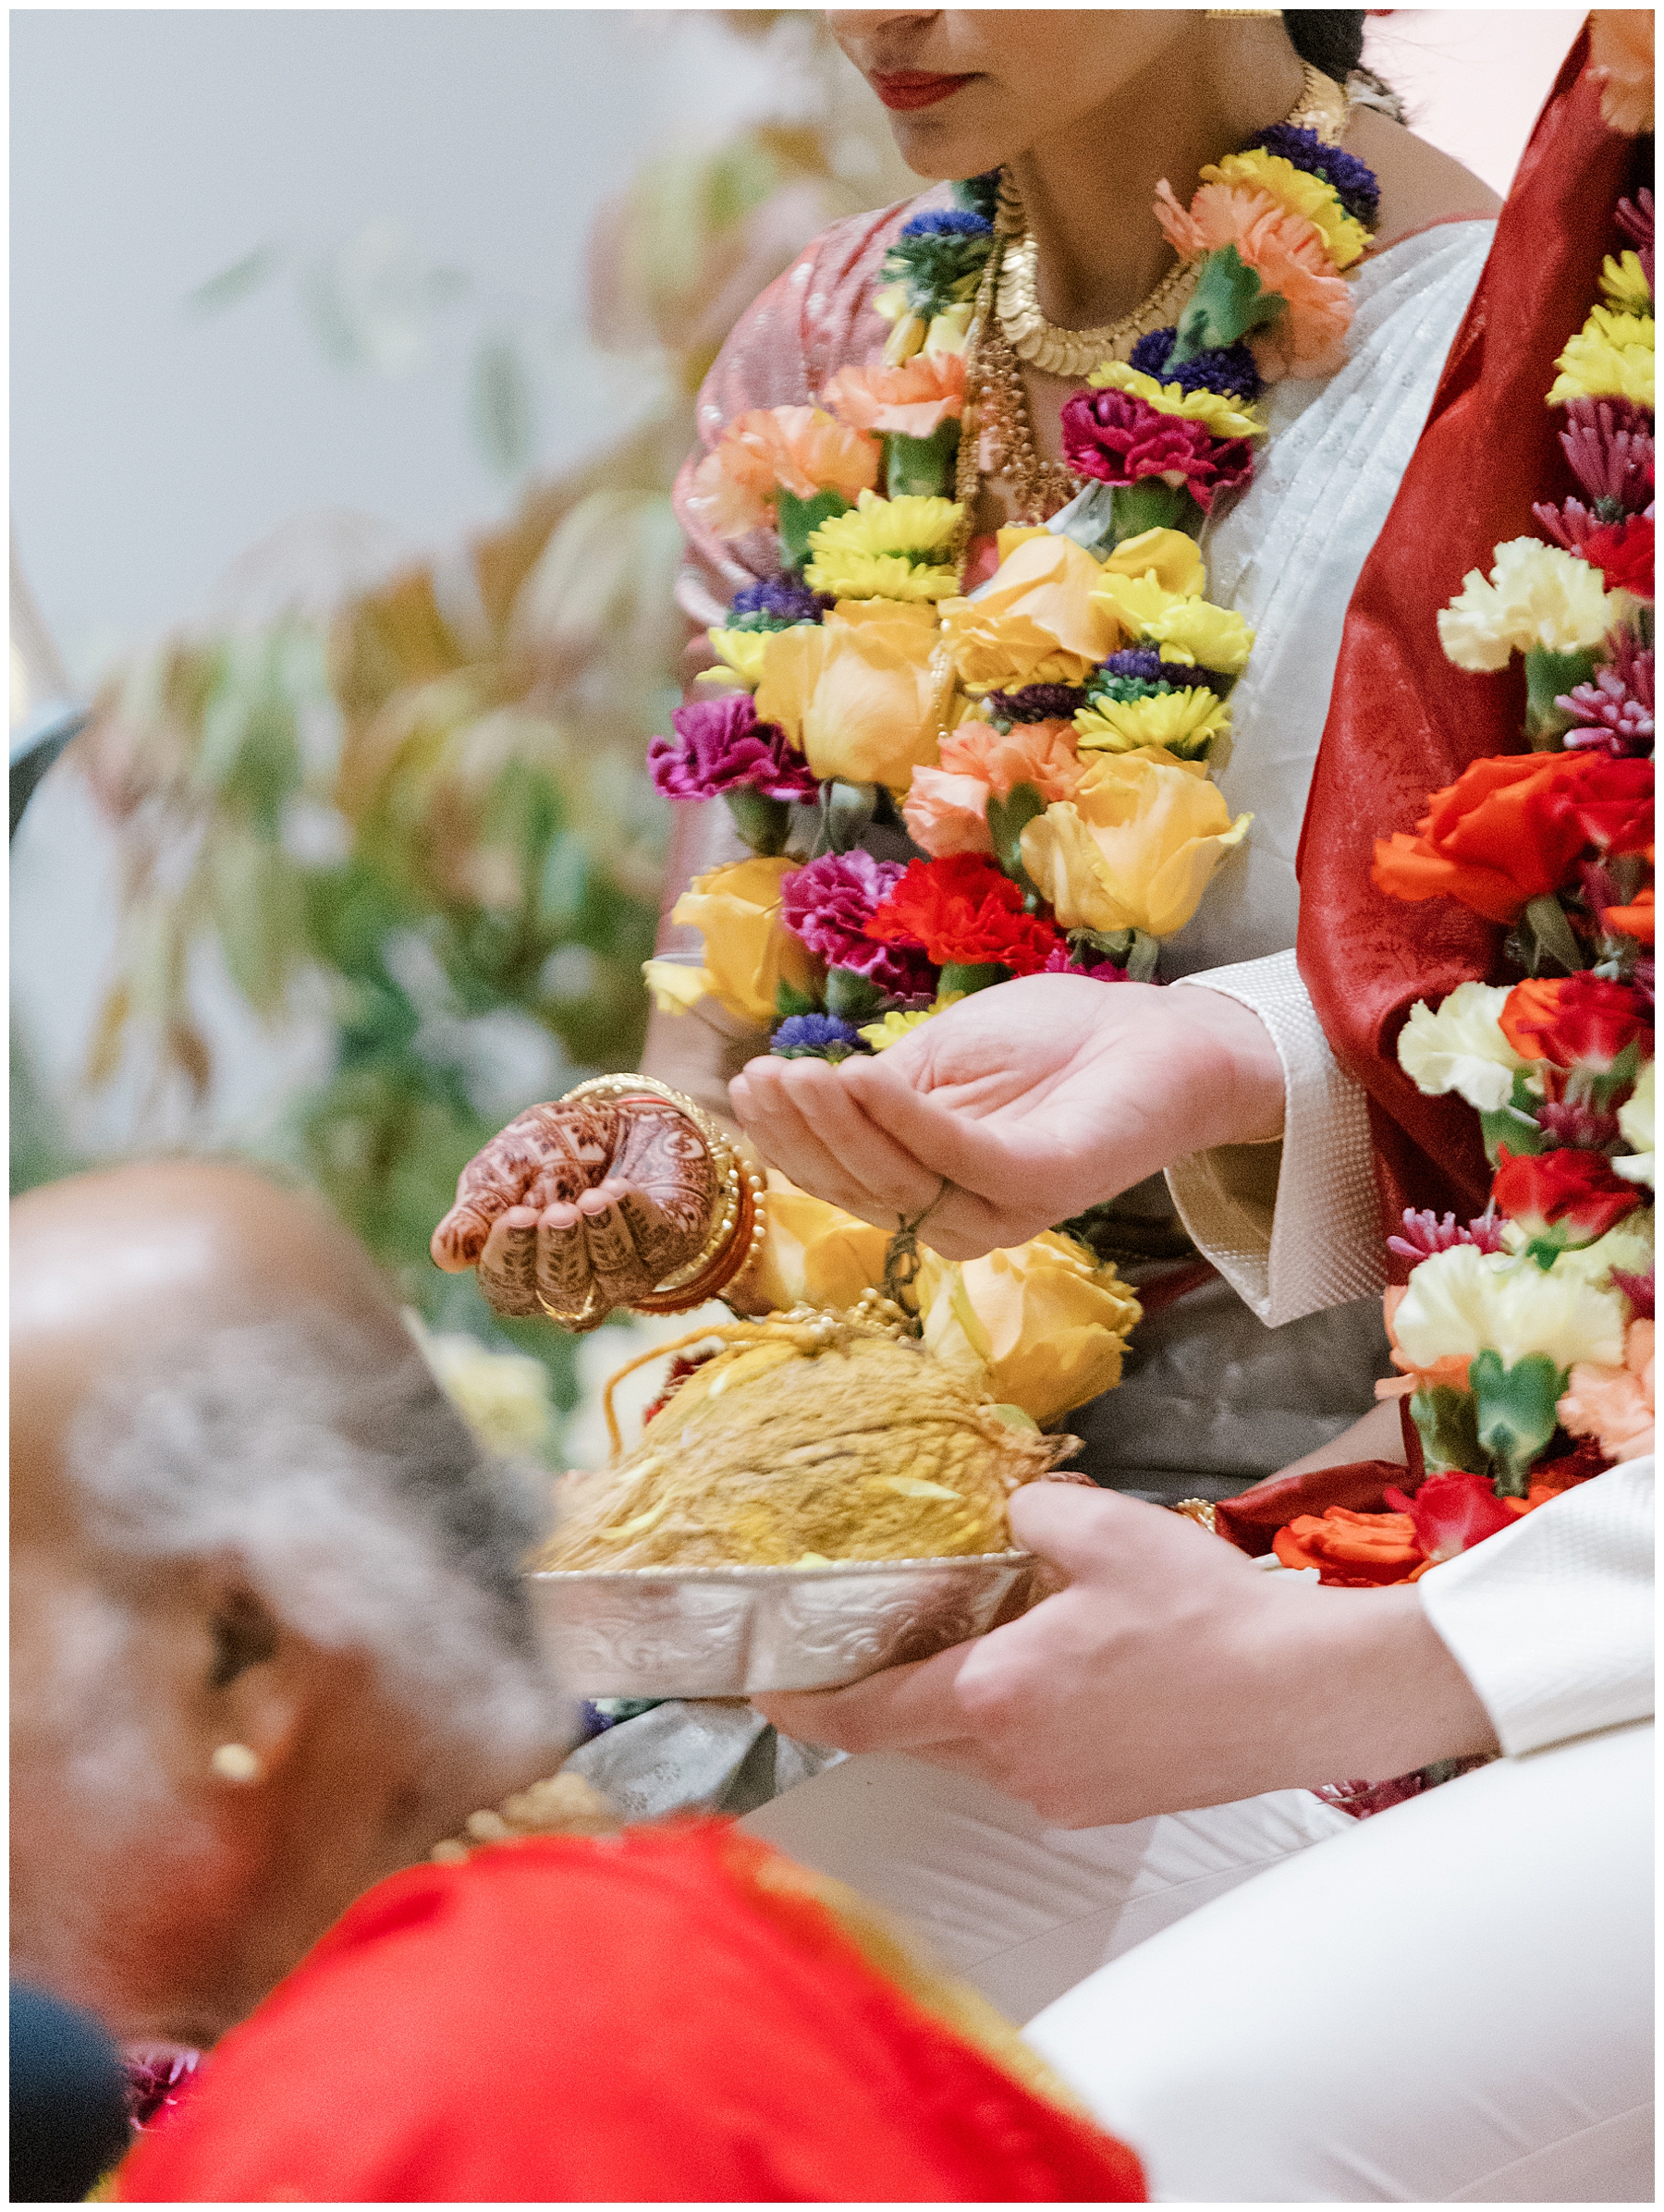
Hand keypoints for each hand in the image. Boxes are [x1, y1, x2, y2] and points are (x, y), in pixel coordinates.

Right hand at [431, 1095, 716, 1320]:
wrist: (626, 1114)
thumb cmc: (556, 1150)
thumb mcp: (507, 1167)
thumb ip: (479, 1207)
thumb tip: (445, 1256)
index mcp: (529, 1271)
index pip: (510, 1290)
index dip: (510, 1261)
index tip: (513, 1217)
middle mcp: (581, 1283)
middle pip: (563, 1296)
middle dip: (559, 1254)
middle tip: (555, 1211)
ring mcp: (631, 1267)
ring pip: (615, 1280)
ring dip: (601, 1239)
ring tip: (592, 1198)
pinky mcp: (674, 1241)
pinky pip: (658, 1244)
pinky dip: (636, 1217)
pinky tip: (619, 1188)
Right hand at [729, 974, 1284, 1260]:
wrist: (1165, 1032)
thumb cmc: (1054, 1042)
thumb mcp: (941, 1059)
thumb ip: (878, 1091)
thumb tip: (790, 1097)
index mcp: (931, 1187)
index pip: (840, 1177)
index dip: (786, 1139)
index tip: (743, 1085)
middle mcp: (962, 1214)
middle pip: (857, 1187)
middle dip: (801, 1134)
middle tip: (762, 1075)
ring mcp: (1006, 1206)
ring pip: (898, 1180)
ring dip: (841, 1125)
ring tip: (801, 1071)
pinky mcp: (1047, 1182)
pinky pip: (959, 1157)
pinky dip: (906, 1119)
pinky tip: (865, 1077)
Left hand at [755, 1484, 1497, 1826]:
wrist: (1305, 1693)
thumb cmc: (1204, 1614)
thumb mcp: (1100, 1528)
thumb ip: (1027, 1514)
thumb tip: (1007, 1516)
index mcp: (993, 1697)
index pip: (867, 1714)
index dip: (807, 1705)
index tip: (766, 1691)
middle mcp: (1014, 1762)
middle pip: (916, 1736)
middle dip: (886, 1696)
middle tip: (868, 1647)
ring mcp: (1060, 1794)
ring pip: (975, 1753)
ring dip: (958, 1707)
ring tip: (977, 1643)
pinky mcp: (1105, 1804)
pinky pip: (1029, 1765)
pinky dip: (1016, 1724)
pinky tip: (1056, 1675)